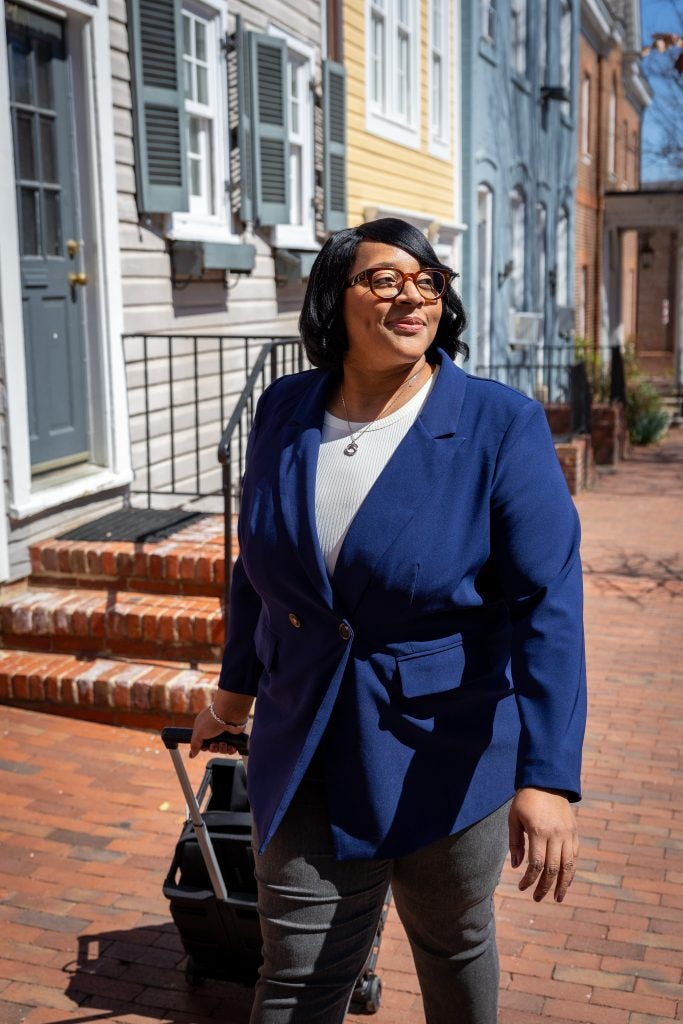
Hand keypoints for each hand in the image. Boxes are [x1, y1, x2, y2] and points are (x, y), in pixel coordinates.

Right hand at [189, 706, 245, 758]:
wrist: (229, 714)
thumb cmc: (212, 721)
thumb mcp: (199, 733)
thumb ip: (194, 745)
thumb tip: (191, 755)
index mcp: (204, 728)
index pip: (203, 742)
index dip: (204, 747)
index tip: (205, 747)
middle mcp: (214, 730)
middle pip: (213, 747)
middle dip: (213, 748)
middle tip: (214, 744)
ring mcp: (225, 733)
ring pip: (222, 749)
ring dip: (222, 749)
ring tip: (223, 743)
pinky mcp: (234, 736)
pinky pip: (231, 748)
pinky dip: (230, 750)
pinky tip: (230, 747)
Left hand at [508, 787, 578, 902]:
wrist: (546, 782)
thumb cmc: (525, 801)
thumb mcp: (514, 819)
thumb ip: (515, 843)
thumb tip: (517, 867)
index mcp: (538, 831)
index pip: (536, 864)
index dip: (529, 879)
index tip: (522, 887)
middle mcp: (555, 834)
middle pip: (553, 869)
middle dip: (545, 887)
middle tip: (537, 898)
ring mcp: (567, 834)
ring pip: (568, 865)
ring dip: (563, 884)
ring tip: (557, 898)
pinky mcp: (574, 832)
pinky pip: (575, 856)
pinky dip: (571, 871)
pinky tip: (566, 881)